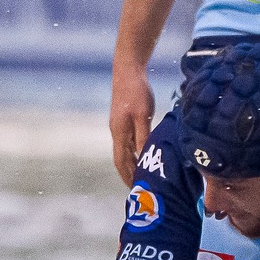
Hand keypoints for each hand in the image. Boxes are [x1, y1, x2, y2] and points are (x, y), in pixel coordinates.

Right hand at [109, 62, 155, 185]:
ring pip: (123, 151)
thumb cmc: (137, 92)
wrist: (128, 70)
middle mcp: (116, 132)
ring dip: (131, 164)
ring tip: (142, 175)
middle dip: (128, 174)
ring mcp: (119, 126)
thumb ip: (143, 137)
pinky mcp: (123, 119)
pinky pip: (127, 142)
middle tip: (139, 188)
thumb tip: (143, 158)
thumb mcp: (143, 115)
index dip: (127, 177)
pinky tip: (143, 154)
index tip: (135, 189)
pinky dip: (133, 152)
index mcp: (119, 133)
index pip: (121, 162)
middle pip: (121, 159)